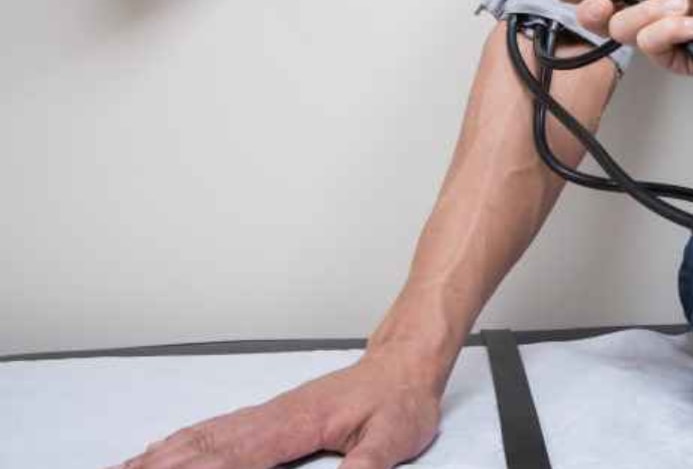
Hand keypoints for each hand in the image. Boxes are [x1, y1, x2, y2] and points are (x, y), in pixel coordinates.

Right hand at [113, 352, 440, 468]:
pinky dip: (180, 443)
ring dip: (160, 456)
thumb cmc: (399, 400)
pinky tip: (161, 452)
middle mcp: (273, 416)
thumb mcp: (393, 437)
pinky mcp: (270, 417)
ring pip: (202, 436)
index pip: (236, 455)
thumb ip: (366, 466)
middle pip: (204, 446)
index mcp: (296, 422)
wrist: (403, 363)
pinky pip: (215, 429)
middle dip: (160, 466)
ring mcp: (268, 414)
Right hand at [575, 0, 692, 75]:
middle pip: (602, 18)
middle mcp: (650, 7)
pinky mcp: (674, 57)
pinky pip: (651, 47)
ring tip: (683, 5)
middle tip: (604, 2)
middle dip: (597, 9)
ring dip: (652, 14)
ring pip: (624, 31)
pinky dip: (671, 32)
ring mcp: (662, 34)